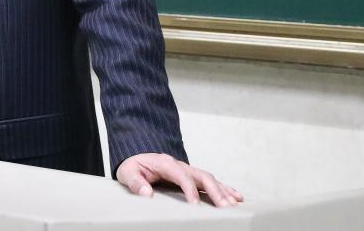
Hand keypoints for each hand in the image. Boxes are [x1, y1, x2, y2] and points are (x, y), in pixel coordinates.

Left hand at [115, 153, 242, 206]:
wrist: (136, 156)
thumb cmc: (133, 166)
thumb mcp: (127, 172)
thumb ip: (135, 182)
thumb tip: (146, 193)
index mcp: (165, 163)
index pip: (181, 175)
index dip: (189, 189)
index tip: (195, 204)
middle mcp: (179, 165)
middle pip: (201, 175)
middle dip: (214, 191)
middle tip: (224, 206)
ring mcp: (187, 170)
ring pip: (209, 178)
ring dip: (222, 190)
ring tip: (234, 204)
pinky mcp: (191, 176)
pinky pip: (210, 181)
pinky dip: (224, 188)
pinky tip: (236, 196)